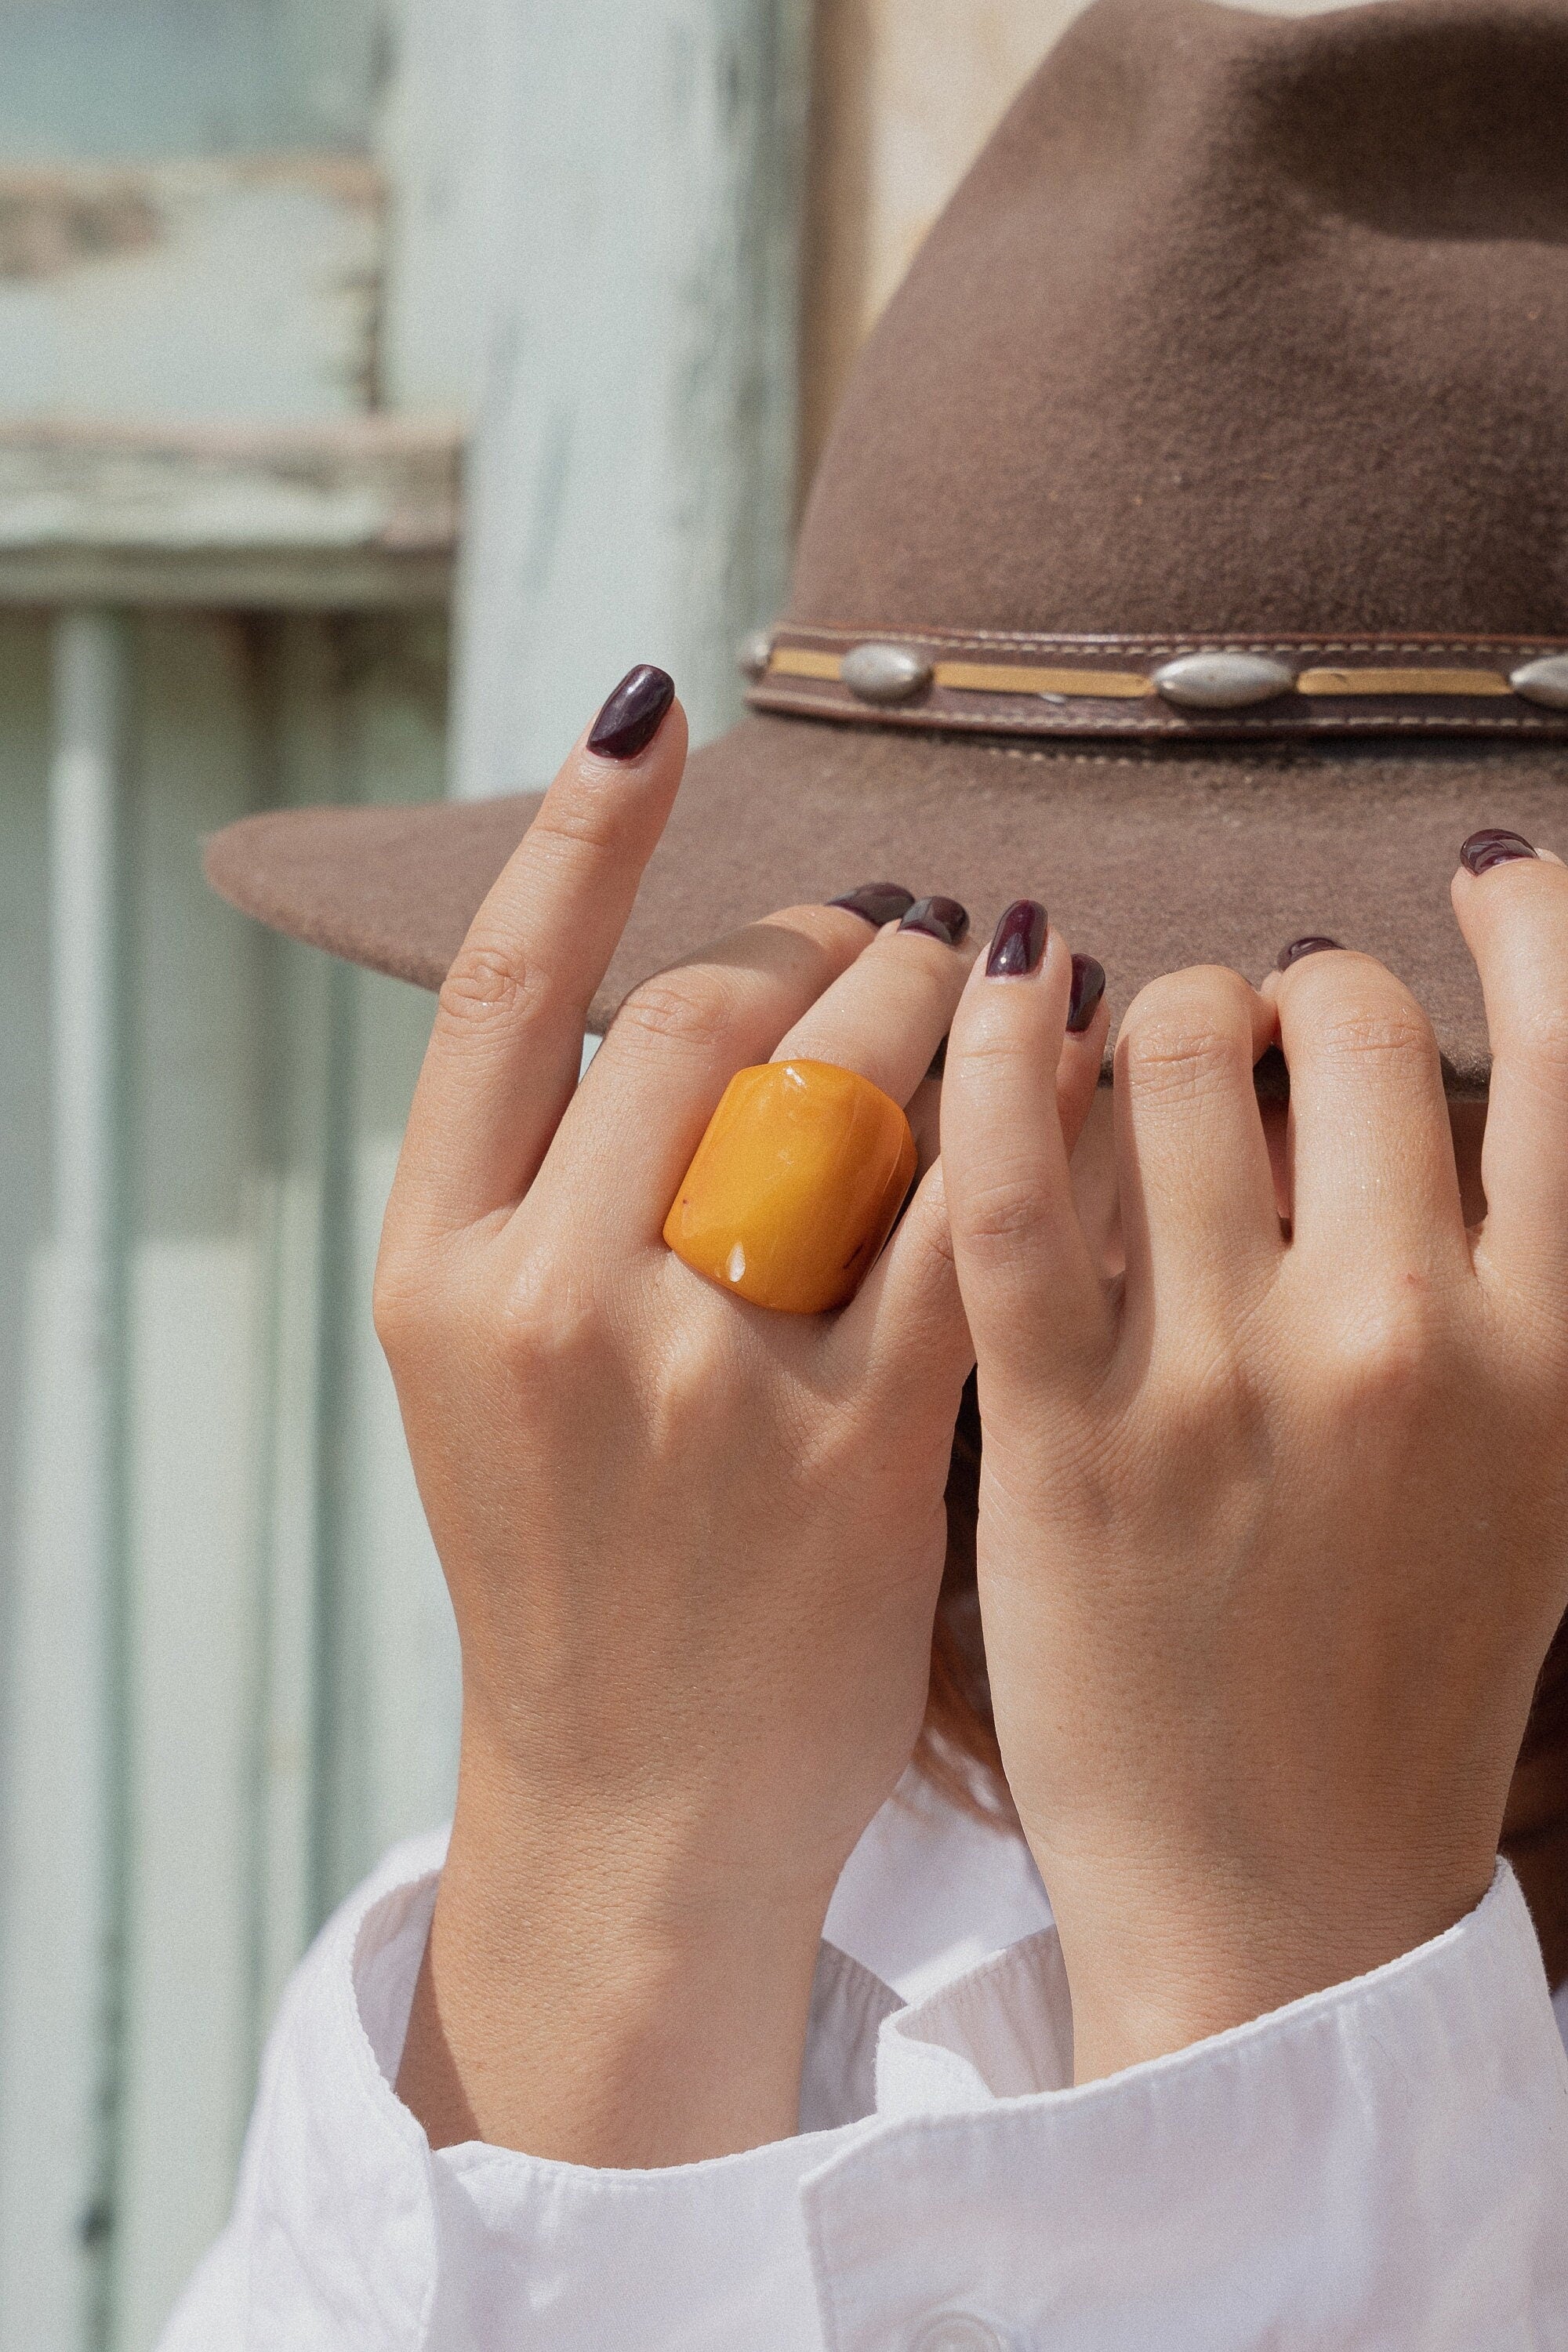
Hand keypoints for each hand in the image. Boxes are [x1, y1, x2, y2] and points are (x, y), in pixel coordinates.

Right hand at [374, 679, 1103, 2160]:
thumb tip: (714, 980)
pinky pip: (964, 1223)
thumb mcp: (490, 1366)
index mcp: (438, 1268)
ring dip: (941, 1000)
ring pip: (848, 1094)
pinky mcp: (852, 1450)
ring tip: (992, 974)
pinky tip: (1073, 1064)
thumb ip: (562, 1184)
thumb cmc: (577, 1557)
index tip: (651, 707)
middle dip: (830, 936)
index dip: (583, 826)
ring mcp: (699, 1383)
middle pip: (713, 1014)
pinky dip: (1032, 1124)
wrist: (634, 1798)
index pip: (507, 987)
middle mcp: (548, 1304)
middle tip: (900, 924)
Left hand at [941, 853, 1567, 2082]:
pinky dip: (1007, 1057)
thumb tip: (1414, 1097)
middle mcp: (1405, 1340)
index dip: (1530, 927)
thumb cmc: (1401, 1685)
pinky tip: (1013, 997)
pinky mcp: (1062, 1436)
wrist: (1283, 1900)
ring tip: (1132, 1047)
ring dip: (1153, 1012)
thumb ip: (1502, 1288)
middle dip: (1296, 992)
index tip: (1482, 881)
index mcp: (1547, 1349)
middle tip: (1253, 1033)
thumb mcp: (1531, 1479)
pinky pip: (1015, 1183)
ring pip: (1181, 1058)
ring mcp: (1224, 1385)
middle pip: (1347, 1021)